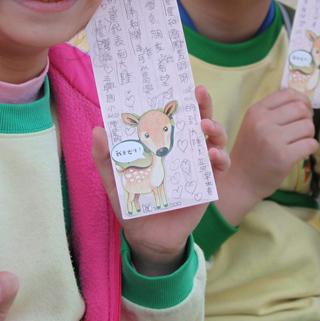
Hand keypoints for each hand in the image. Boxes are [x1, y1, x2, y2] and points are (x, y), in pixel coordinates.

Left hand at [91, 85, 229, 275]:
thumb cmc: (132, 204)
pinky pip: (221, 165)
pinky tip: (212, 155)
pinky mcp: (209, 183)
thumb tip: (98, 130)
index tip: (176, 82)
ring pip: (214, 137)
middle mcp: (184, 149)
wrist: (147, 238)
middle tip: (199, 91)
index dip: (176, 98)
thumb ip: (105, 157)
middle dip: (202, 103)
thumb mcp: (114, 180)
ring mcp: (198, 164)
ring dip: (214, 126)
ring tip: (205, 125)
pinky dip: (220, 157)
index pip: (172, 115)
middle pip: (197, 119)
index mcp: (163, 143)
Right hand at [214, 87, 317, 226]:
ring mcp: (272, 139)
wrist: (241, 181)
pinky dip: (311, 147)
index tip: (303, 111)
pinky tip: (301, 152)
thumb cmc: (252, 151)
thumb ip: (273, 111)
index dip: (302, 100)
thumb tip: (303, 101)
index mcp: (256, 111)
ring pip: (308, 126)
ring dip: (309, 134)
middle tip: (302, 129)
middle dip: (308, 118)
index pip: (288, 93)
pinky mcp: (283, 157)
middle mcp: (262, 122)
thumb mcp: (254, 124)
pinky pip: (311, 144)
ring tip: (300, 141)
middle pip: (301, 109)